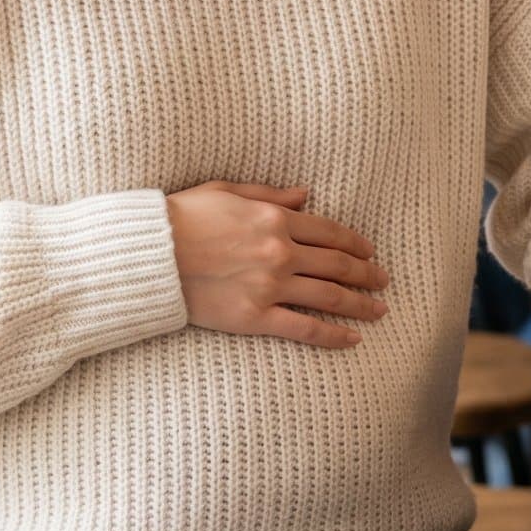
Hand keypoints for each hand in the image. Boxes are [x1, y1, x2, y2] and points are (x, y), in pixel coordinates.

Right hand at [166, 182, 389, 349]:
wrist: (148, 256)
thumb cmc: (179, 217)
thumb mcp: (225, 191)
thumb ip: (269, 194)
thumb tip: (305, 194)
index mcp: (274, 218)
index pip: (330, 232)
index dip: (355, 243)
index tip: (369, 251)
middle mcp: (280, 252)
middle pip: (338, 264)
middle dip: (366, 273)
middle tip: (383, 280)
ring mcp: (270, 286)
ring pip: (330, 297)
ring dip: (361, 304)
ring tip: (379, 309)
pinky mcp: (255, 317)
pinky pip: (305, 328)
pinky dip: (333, 335)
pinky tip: (353, 339)